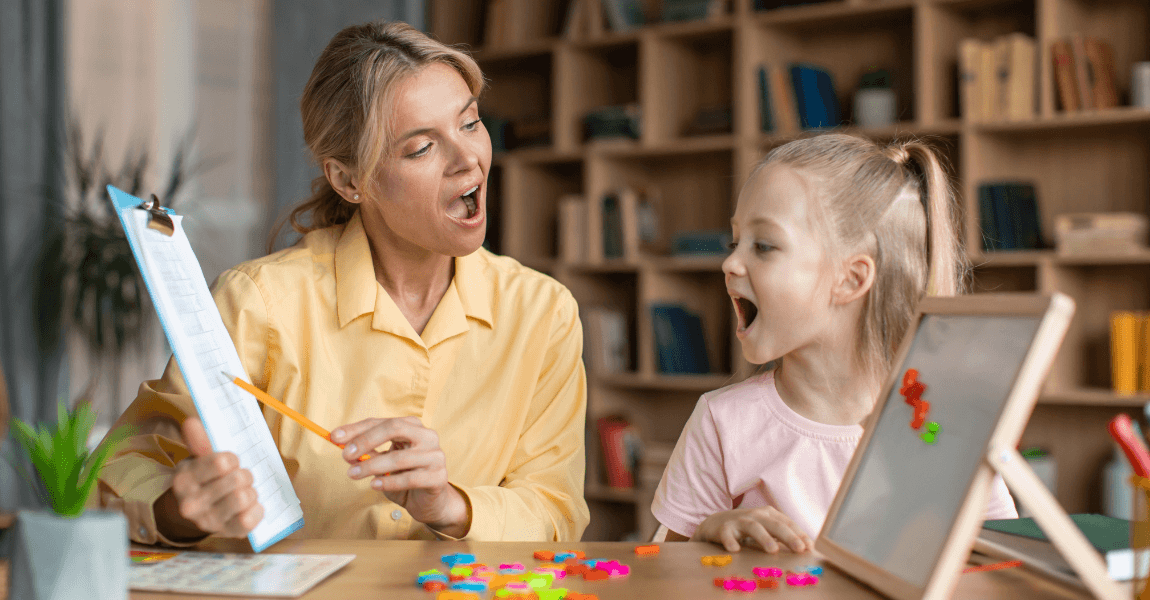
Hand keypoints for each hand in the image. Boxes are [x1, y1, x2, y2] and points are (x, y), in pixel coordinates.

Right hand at [160, 418, 263, 539]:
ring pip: (245, 498)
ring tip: (243, 491)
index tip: (229, 462)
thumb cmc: (202, 481)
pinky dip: (257, 509)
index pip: (222, 462)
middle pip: (238, 479)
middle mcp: (192, 504)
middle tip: (240, 477)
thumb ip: (199, 441)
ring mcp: (209, 522)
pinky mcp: (228, 534)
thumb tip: (191, 421)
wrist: (193, 515)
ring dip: (250, 491)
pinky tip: (249, 506)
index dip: (232, 459)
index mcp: (184, 480)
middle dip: (244, 474)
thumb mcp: (197, 460)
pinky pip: (252, 519)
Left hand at [332, 417, 469, 536]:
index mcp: (412, 427)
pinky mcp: (438, 477)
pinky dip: (389, 482)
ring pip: (399, 457)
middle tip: (346, 454)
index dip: (357, 429)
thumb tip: (345, 449)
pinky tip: (374, 485)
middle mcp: (427, 436)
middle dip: (366, 440)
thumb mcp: (383, 463)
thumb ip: (368, 454)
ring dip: (371, 466)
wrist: (430, 503)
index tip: (334, 437)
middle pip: (395, 429)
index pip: (382, 422)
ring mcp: (435, 456)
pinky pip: (410, 478)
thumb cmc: (405, 478)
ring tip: (353, 474)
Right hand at [691, 506, 812, 553]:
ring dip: (764, 538)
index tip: (809, 547)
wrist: (716, 523)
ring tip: (773, 550)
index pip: (787, 523)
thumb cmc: (747, 528)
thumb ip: (782, 536)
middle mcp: (756, 515)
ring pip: (754, 527)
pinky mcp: (723, 528)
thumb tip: (806, 548)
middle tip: (799, 548)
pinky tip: (735, 550)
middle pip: (774, 524)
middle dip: (788, 536)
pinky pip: (727, 535)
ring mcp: (739, 520)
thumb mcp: (766, 528)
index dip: (799, 534)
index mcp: (769, 514)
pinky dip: (731, 542)